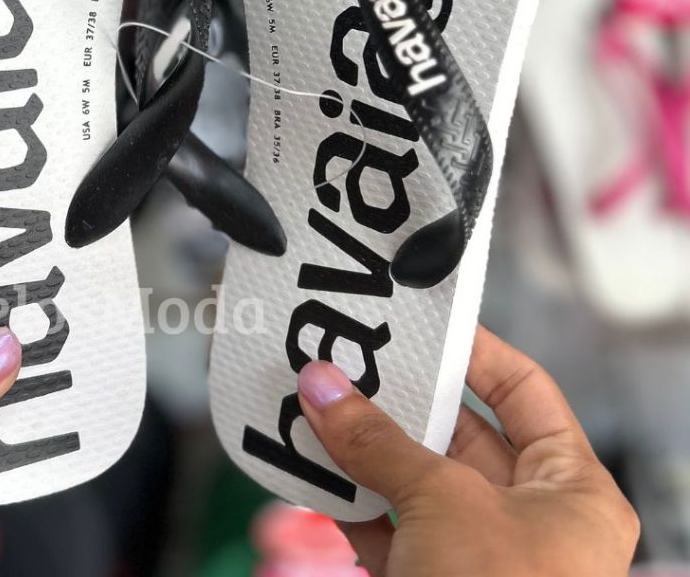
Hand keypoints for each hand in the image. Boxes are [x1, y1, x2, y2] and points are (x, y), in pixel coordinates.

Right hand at [298, 325, 638, 576]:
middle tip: (348, 357)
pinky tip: (308, 459)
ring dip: (362, 444)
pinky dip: (346, 496)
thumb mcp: (444, 504)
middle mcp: (527, 519)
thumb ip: (377, 441)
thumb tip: (321, 384)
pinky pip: (384, 524)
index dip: (474, 352)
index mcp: (569, 491)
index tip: (420, 324)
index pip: (523, 392)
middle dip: (398, 398)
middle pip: (457, 433)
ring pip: (412, 479)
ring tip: (317, 397)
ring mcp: (474, 556)